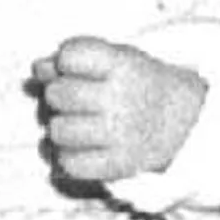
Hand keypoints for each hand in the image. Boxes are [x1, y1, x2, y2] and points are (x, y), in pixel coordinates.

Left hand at [34, 37, 202, 187]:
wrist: (181, 120)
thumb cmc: (134, 84)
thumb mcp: (112, 60)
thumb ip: (73, 59)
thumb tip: (38, 69)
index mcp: (124, 66)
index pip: (71, 55)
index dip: (63, 60)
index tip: (72, 66)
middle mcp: (124, 98)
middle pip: (58, 94)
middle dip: (57, 95)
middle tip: (72, 99)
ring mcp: (122, 134)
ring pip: (59, 131)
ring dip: (59, 128)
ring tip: (74, 125)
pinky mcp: (120, 164)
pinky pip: (70, 164)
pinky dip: (66, 157)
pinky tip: (78, 149)